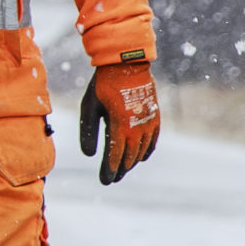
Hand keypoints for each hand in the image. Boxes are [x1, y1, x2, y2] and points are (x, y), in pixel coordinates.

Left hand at [78, 60, 161, 183]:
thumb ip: (89, 132)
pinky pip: (153, 141)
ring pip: (142, 151)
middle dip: (120, 170)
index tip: (105, 180)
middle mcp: (138, 127)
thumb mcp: (89, 107)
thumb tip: (90, 155)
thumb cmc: (103, 86)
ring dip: (131, 162)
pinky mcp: (155, 117)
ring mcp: (149, 123)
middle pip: (129, 157)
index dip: (110, 170)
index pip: (116, 156)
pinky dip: (146, 151)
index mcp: (120, 125)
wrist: (127, 64)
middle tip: (111, 179)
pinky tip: (139, 157)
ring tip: (122, 170)